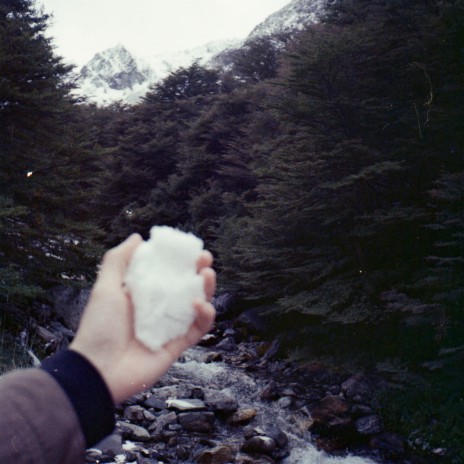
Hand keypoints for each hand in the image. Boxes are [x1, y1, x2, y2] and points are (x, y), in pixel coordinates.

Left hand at [70, 233, 215, 403]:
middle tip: (205, 259)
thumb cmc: (98, 327)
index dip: (179, 260)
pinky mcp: (178, 345)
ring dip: (207, 288)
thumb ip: (118, 260)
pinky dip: (205, 315)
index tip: (188, 248)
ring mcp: (169, 326)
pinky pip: (198, 328)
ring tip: (207, 274)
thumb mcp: (105, 287)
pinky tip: (200, 303)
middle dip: (198, 270)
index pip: (167, 272)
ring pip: (197, 305)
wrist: (98, 370)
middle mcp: (158, 308)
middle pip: (186, 286)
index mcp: (142, 294)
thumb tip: (138, 237)